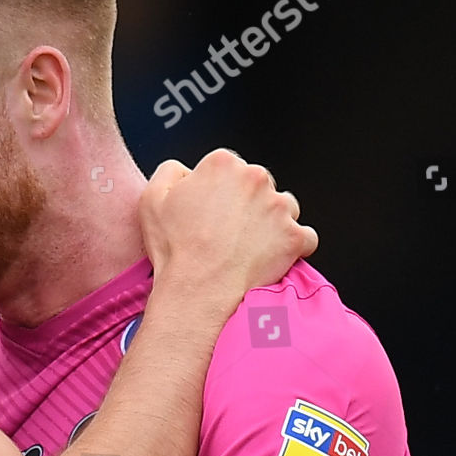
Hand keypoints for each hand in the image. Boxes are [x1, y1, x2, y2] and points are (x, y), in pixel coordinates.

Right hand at [140, 150, 316, 298]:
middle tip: (227, 231)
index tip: (210, 211)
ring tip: (249, 244)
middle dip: (247, 203)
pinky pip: (304, 236)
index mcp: (222, 164)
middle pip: (258, 183)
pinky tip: (271, 256)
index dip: (217, 189)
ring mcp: (279, 207)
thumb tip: (186, 171)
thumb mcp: (151, 199)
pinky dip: (293, 246)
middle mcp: (256, 178)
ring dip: (272, 221)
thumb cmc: (174, 248)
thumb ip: (170, 171)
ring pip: (284, 207)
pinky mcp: (295, 236)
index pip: (228, 167)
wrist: (197, 290)